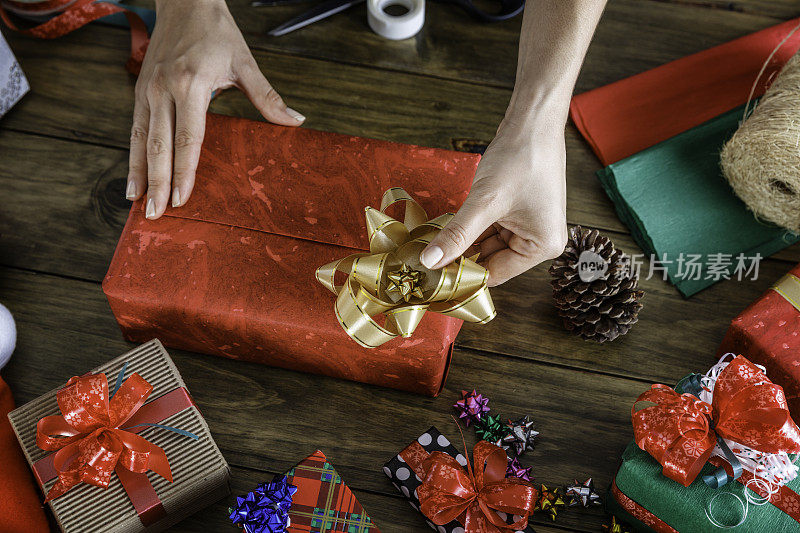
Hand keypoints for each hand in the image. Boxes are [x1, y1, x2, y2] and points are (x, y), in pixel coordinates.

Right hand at [127, 0, 304, 218]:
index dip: (185, 171)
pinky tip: (133, 179)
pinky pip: (135, 130)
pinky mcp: (140, 92)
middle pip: (160, 146)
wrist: (184, 1)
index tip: (183, 198)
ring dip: (139, 175)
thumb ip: (267, 97)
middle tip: (156, 214)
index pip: (189, 138)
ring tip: (138, 204)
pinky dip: (133, 157)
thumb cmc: (215, 31)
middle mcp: (163, 89)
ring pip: (141, 141)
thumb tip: (296, 121)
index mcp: (191, 84)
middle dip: (158, 183)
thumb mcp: (245, 62)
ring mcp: (147, 91)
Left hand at [419, 117, 567, 285]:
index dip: (462, 274)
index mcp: (542, 246)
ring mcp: (530, 226)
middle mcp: (540, 241)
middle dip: (460, 256)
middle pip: (490, 260)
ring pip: (486, 244)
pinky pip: (489, 228)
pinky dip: (469, 227)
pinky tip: (448, 226)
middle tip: (425, 258)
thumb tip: (430, 261)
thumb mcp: (484, 202)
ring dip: (462, 240)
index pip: (494, 274)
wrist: (533, 121)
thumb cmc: (521, 157)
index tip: (431, 275)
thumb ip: (457, 234)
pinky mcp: (518, 213)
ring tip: (432, 241)